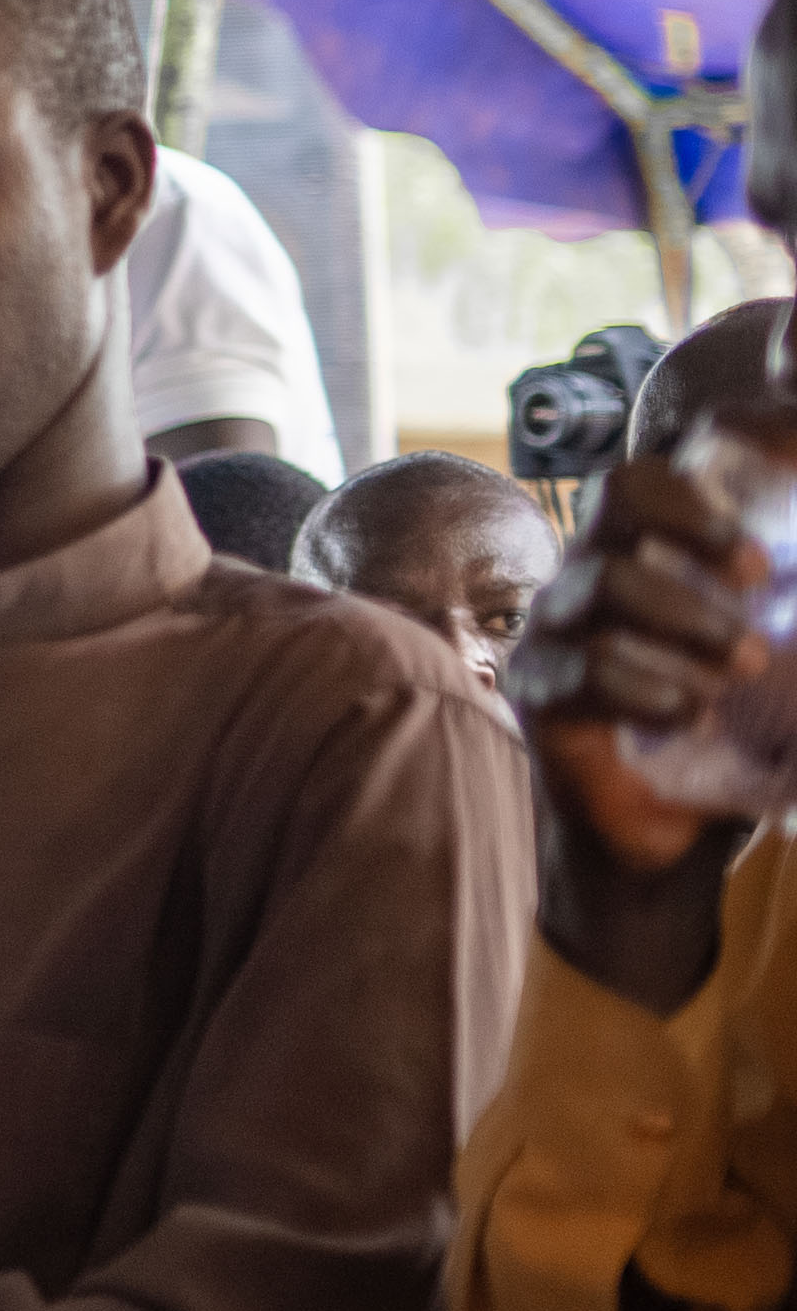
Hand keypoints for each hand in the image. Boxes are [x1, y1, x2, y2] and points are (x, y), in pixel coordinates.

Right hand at [512, 453, 763, 1004]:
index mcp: (652, 556)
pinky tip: (690, 713)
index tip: (764, 543)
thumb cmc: (736, 740)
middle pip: (619, 492)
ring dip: (689, 621)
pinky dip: (651, 687)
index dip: (709, 470)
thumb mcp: (786, 669)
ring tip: (740, 666)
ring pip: (604, 581)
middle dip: (697, 525)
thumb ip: (796, 625)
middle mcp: (594, 577)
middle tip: (757, 578)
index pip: (656, 476)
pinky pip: (583, 667)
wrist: (669, 840)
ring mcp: (557, 632)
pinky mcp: (539, 694)